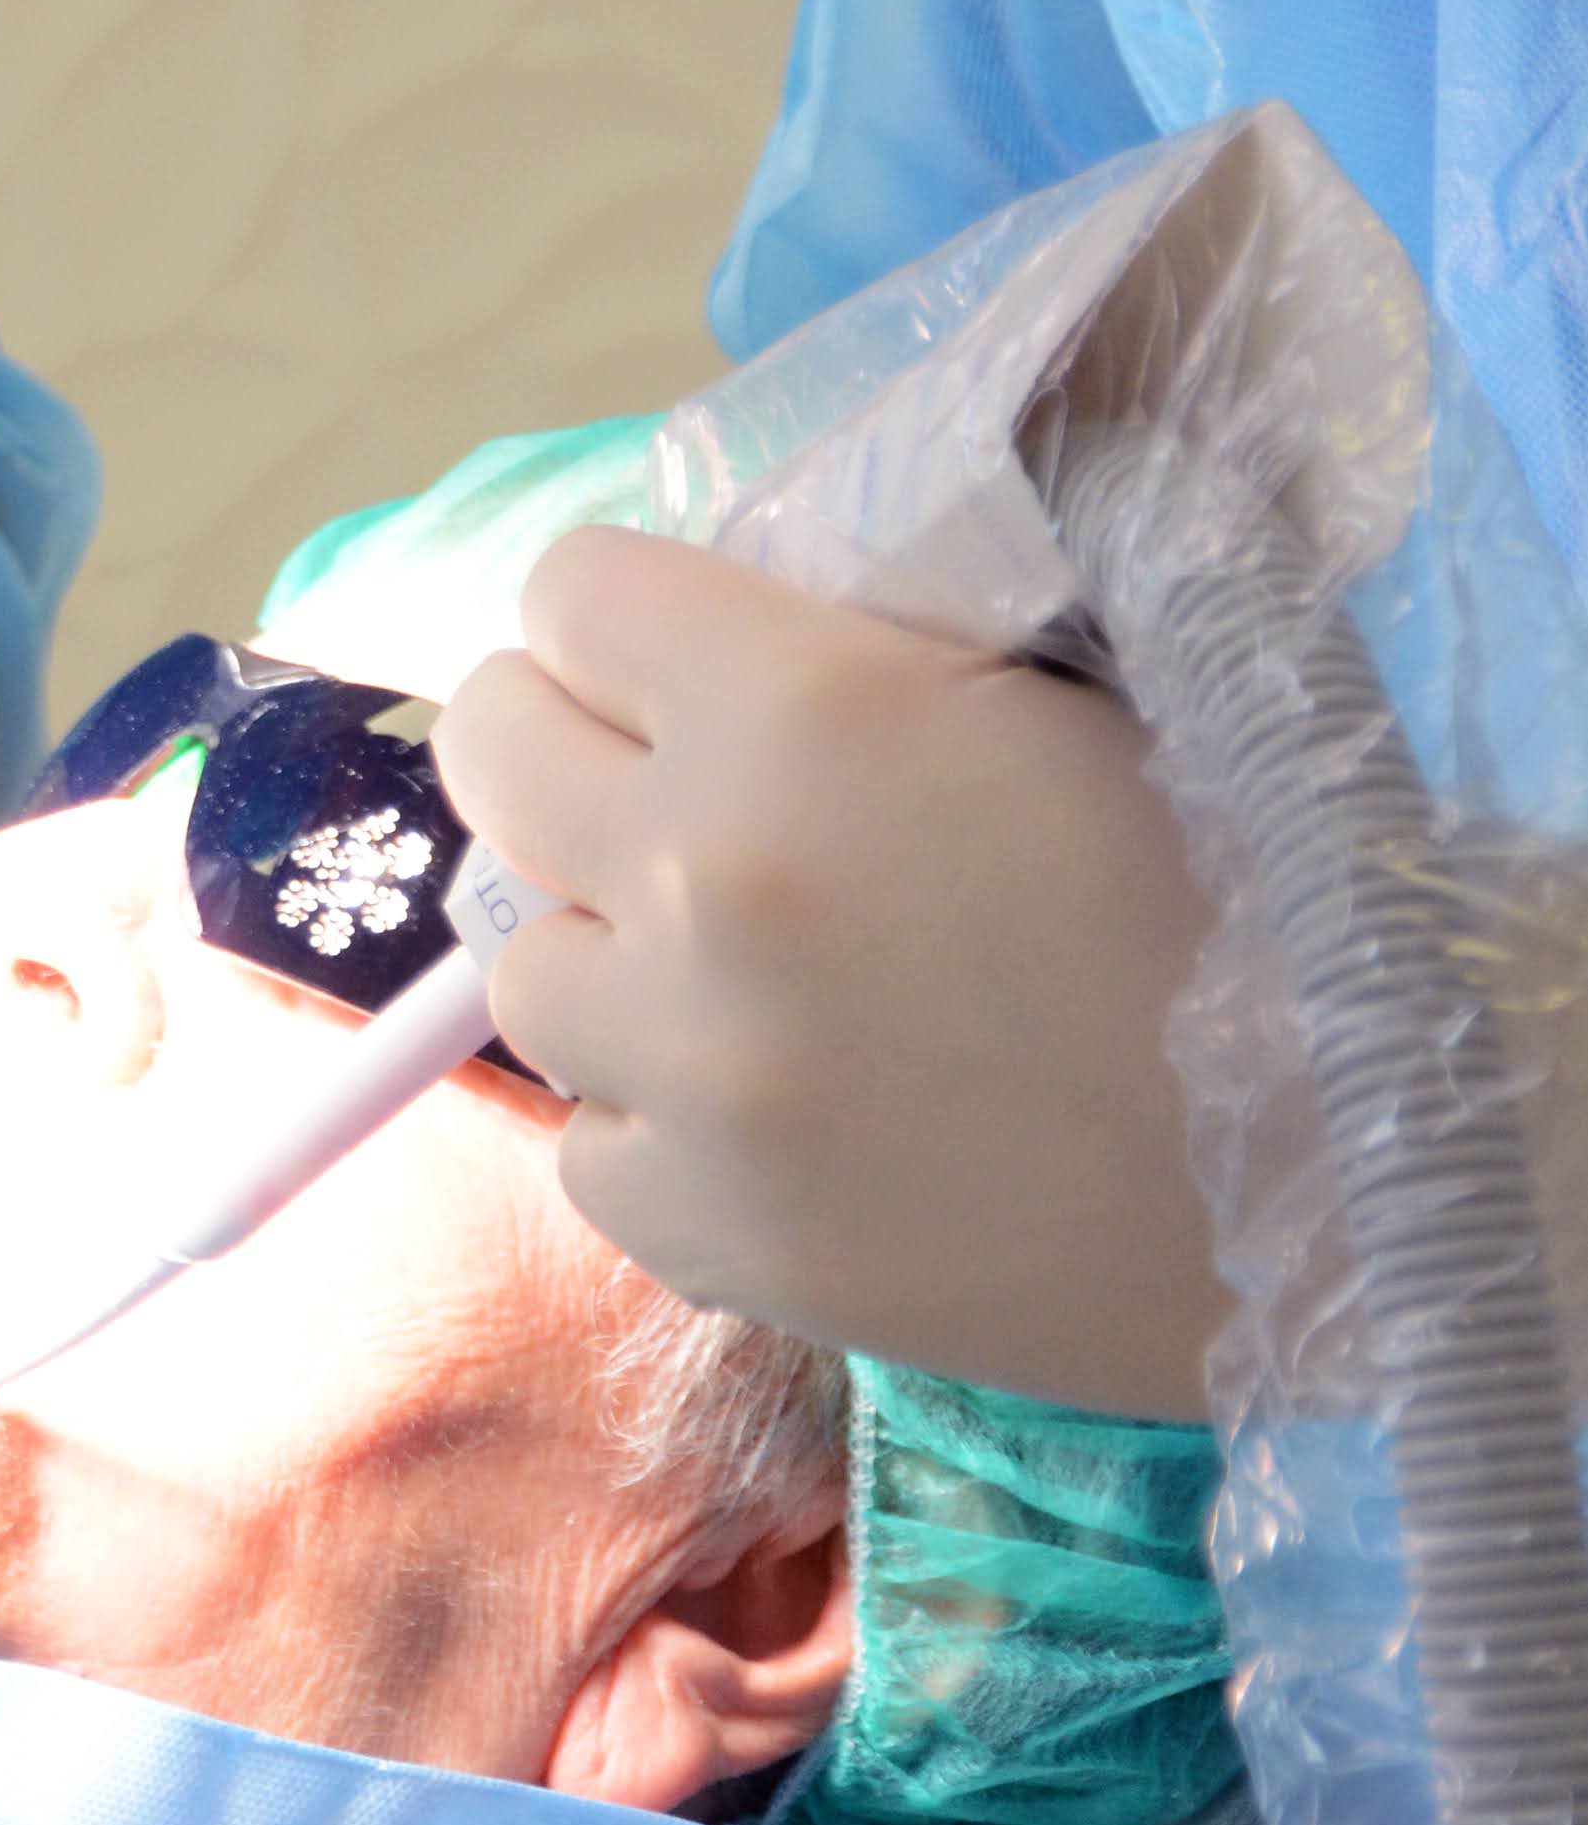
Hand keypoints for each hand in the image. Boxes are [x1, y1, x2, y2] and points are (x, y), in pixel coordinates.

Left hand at [435, 532, 1226, 1414]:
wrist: (1330, 1168)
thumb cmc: (1224, 890)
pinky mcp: (702, 1232)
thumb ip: (842, 652)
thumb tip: (699, 626)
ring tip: (735, 968)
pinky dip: (657, 1122)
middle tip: (661, 787)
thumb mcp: (1038, 690)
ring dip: (608, 949)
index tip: (678, 662)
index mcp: (793, 702)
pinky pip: (587, 1143)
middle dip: (568, 749)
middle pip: (494, 753)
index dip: (627, 621)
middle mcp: (695, 874)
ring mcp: (683, 1070)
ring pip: (524, 963)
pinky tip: (775, 1110)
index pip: (570, 592)